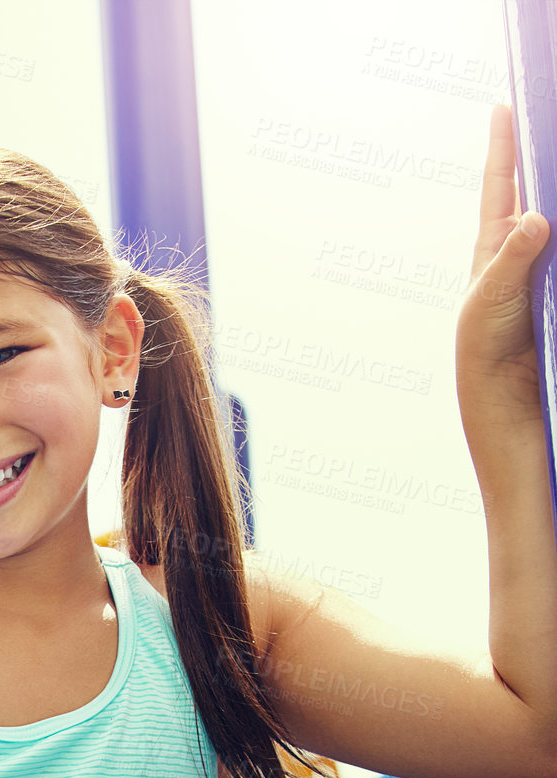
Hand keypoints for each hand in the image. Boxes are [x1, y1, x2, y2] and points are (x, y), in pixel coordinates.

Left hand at [456, 103, 549, 449]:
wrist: (510, 412)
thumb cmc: (487, 360)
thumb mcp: (489, 306)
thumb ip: (511, 262)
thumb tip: (536, 217)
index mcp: (493, 254)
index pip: (499, 191)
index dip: (502, 149)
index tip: (503, 106)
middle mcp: (522, 257)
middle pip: (536, 197)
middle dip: (541, 161)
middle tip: (547, 115)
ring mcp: (548, 274)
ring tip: (555, 157)